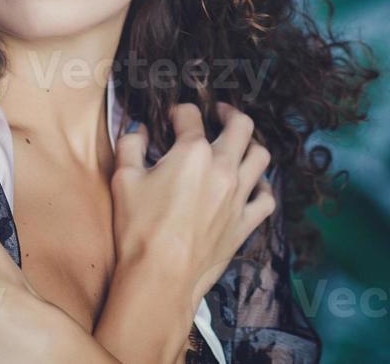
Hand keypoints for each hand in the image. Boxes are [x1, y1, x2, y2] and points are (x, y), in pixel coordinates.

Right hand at [110, 101, 274, 308]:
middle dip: (228, 113)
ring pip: (261, 157)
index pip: (191, 116)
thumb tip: (138, 131)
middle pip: (242, 126)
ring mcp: (238, 197)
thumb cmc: (139, 229)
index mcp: (192, 153)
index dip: (179, 112)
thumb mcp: (122, 179)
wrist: (161, 276)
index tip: (172, 118)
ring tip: (239, 145)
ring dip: (250, 145)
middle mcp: (222, 169)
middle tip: (219, 114)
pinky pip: (267, 198)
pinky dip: (262, 187)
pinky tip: (252, 185)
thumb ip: (130, 145)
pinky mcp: (245, 223)